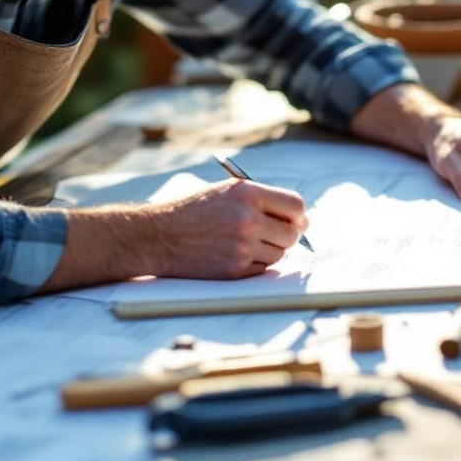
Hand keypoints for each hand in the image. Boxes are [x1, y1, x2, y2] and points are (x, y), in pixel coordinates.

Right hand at [149, 179, 307, 277]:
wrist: (159, 236)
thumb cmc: (194, 211)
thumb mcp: (227, 191)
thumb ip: (262, 200)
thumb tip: (301, 219)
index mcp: (247, 193)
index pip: (295, 205)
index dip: (298, 214)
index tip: (296, 219)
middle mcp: (247, 219)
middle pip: (292, 233)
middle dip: (287, 234)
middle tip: (274, 233)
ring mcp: (242, 246)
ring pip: (279, 254)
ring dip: (270, 250)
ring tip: (246, 242)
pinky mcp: (235, 269)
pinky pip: (263, 269)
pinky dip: (255, 264)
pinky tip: (235, 254)